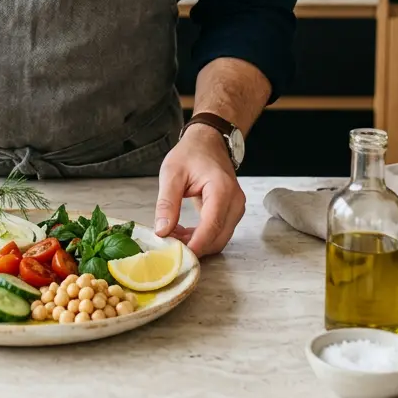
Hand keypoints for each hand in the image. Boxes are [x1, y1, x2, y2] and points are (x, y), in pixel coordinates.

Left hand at [153, 123, 245, 256]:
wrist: (208, 142)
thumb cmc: (191, 153)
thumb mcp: (172, 173)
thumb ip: (167, 203)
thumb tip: (162, 232)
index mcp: (222, 189)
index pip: (211, 226)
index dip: (195, 245)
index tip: (176, 255)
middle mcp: (235, 202)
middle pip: (218, 238)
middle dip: (194, 247)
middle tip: (168, 245)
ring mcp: (236, 208)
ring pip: (219, 239)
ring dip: (197, 243)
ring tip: (172, 236)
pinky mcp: (232, 212)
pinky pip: (219, 233)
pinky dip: (201, 237)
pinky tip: (182, 232)